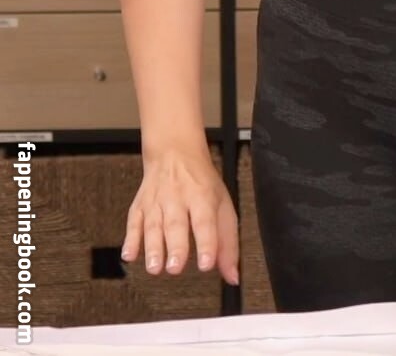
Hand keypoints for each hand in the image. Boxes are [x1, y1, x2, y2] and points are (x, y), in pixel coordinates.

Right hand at [121, 145, 239, 284]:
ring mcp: (157, 200)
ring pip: (153, 224)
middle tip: (176, 268)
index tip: (206, 264)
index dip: (207, 243)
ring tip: (155, 268)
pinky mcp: (140, 204)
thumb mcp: (222, 204)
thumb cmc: (202, 183)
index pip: (206, 221)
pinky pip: (133, 221)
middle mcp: (178, 197)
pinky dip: (130, 238)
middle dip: (176, 247)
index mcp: (203, 196)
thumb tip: (233, 277)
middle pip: (177, 223)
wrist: (174, 152)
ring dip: (153, 247)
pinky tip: (129, 255)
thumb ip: (227, 242)